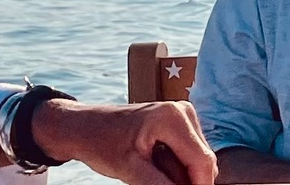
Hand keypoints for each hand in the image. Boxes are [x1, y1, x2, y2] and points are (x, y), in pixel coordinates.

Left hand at [31, 99, 218, 183]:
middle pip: (203, 159)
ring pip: (197, 158)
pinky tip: (155, 168)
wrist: (86, 127)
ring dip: (181, 175)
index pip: (202, 160)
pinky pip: (189, 152)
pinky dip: (177, 167)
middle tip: (155, 183)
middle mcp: (184, 112)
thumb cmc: (102, 143)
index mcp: (173, 118)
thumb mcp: (129, 169)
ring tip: (149, 174)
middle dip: (188, 180)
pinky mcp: (181, 122)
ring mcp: (184, 115)